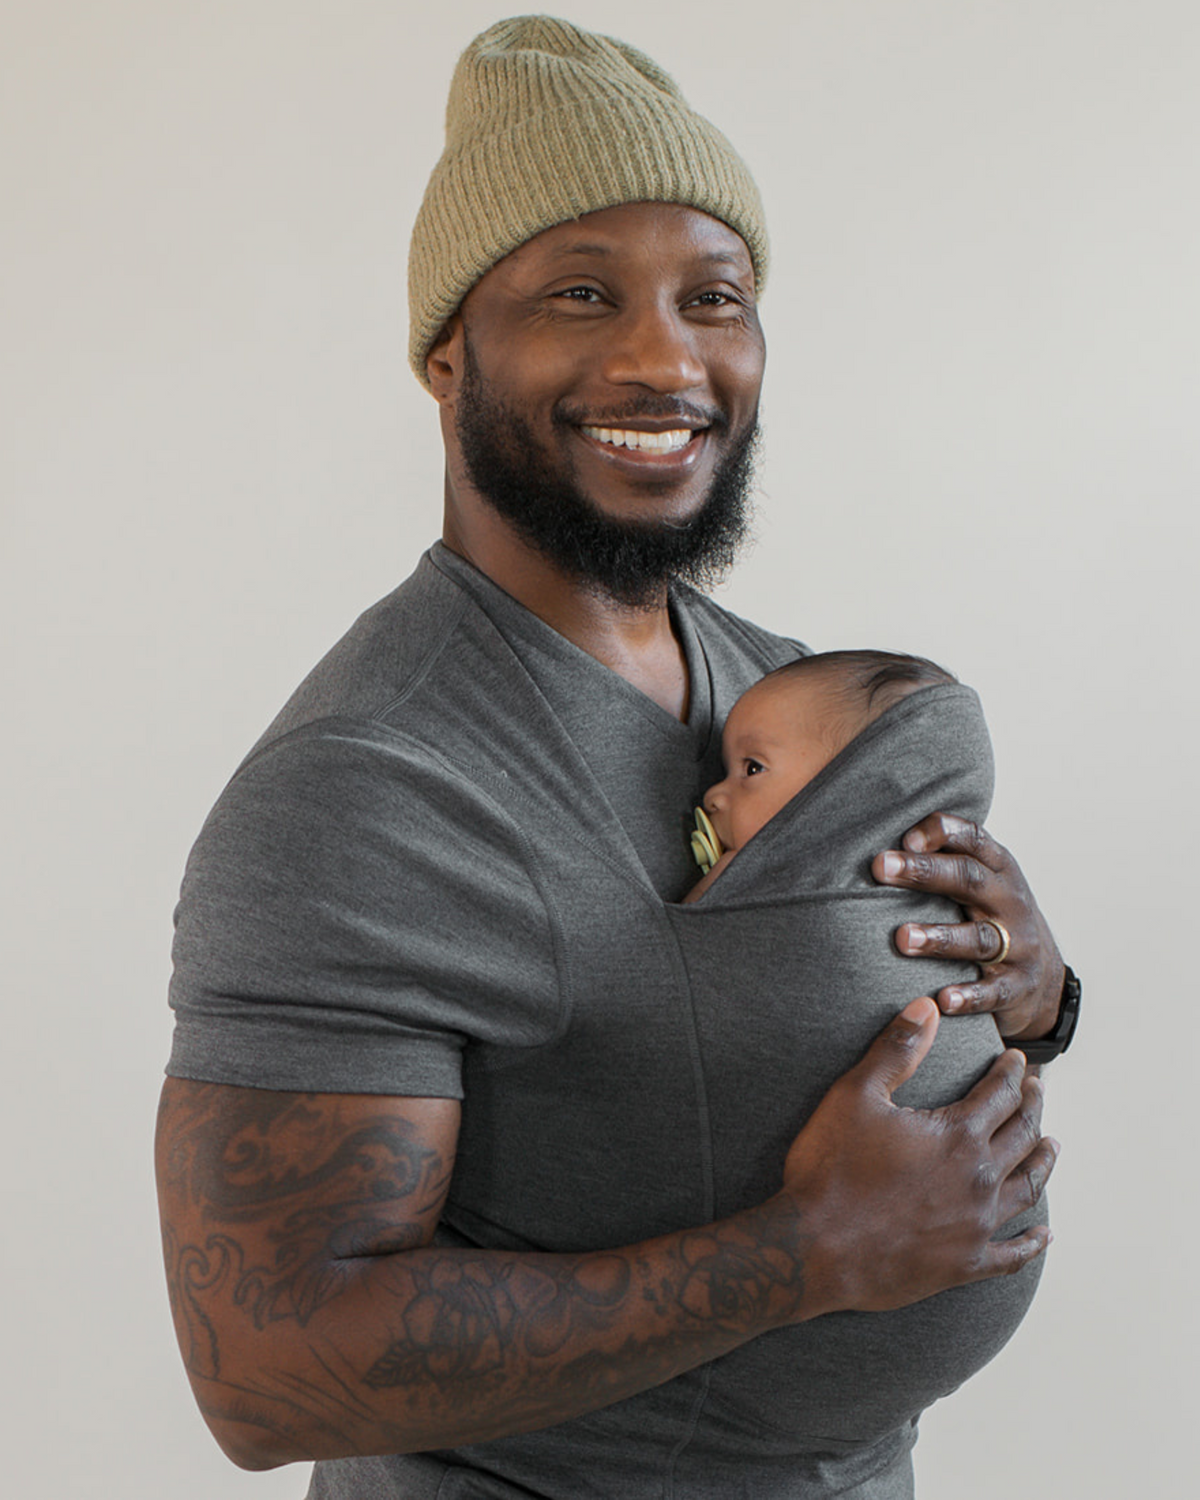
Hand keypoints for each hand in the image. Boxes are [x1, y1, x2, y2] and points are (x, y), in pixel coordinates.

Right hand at [779, 998, 1056, 1316]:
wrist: (813, 1248)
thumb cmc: (830, 1169)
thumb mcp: (855, 1095)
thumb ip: (896, 1050)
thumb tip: (926, 1007)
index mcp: (958, 1135)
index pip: (1000, 1094)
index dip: (1010, 1072)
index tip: (1017, 1059)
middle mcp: (979, 1179)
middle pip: (1022, 1135)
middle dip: (1032, 1106)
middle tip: (1038, 1090)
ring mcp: (976, 1226)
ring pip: (1028, 1188)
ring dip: (1042, 1162)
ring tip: (1051, 1146)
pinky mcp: (966, 1264)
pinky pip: (1014, 1254)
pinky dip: (1033, 1243)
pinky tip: (1045, 1235)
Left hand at [871, 812, 1063, 1041]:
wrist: (1045, 978)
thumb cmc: (991, 918)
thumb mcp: (978, 884)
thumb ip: (940, 861)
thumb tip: (876, 847)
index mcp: (998, 868)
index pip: (973, 839)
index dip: (941, 832)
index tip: (904, 838)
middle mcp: (1009, 901)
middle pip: (968, 879)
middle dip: (924, 872)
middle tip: (880, 868)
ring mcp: (1019, 944)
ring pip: (978, 937)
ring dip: (940, 937)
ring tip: (903, 938)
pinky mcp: (1018, 986)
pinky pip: (994, 991)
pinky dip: (970, 995)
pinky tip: (943, 999)